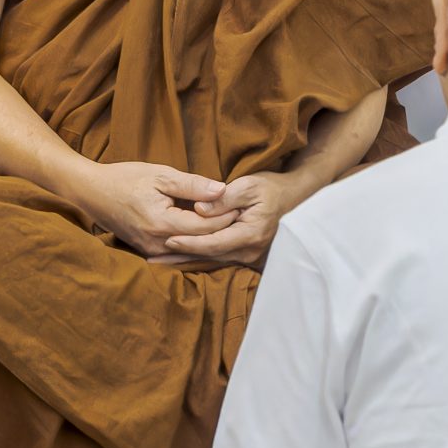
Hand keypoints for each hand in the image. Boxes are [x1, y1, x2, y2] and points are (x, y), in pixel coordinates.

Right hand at [74, 162, 237, 257]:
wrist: (92, 192)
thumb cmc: (125, 179)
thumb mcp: (160, 175)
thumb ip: (192, 185)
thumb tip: (222, 190)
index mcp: (162, 223)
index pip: (206, 226)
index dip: (227, 216)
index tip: (243, 205)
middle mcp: (157, 244)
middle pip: (202, 242)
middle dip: (223, 230)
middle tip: (242, 217)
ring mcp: (152, 252)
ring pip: (192, 251)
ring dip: (210, 239)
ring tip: (230, 225)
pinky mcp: (148, 253)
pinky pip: (179, 252)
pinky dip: (195, 243)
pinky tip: (207, 234)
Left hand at [156, 171, 311, 268]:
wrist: (294, 199)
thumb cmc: (271, 189)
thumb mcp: (249, 185)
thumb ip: (224, 198)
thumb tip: (199, 208)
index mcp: (250, 234)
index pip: (213, 243)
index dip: (189, 243)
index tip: (167, 240)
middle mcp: (250, 251)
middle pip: (209, 257)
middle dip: (180, 258)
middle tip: (153, 258)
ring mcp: (250, 257)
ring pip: (212, 261)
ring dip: (186, 261)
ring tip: (159, 262)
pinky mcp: (247, 257)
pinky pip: (219, 260)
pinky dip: (198, 259)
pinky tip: (180, 261)